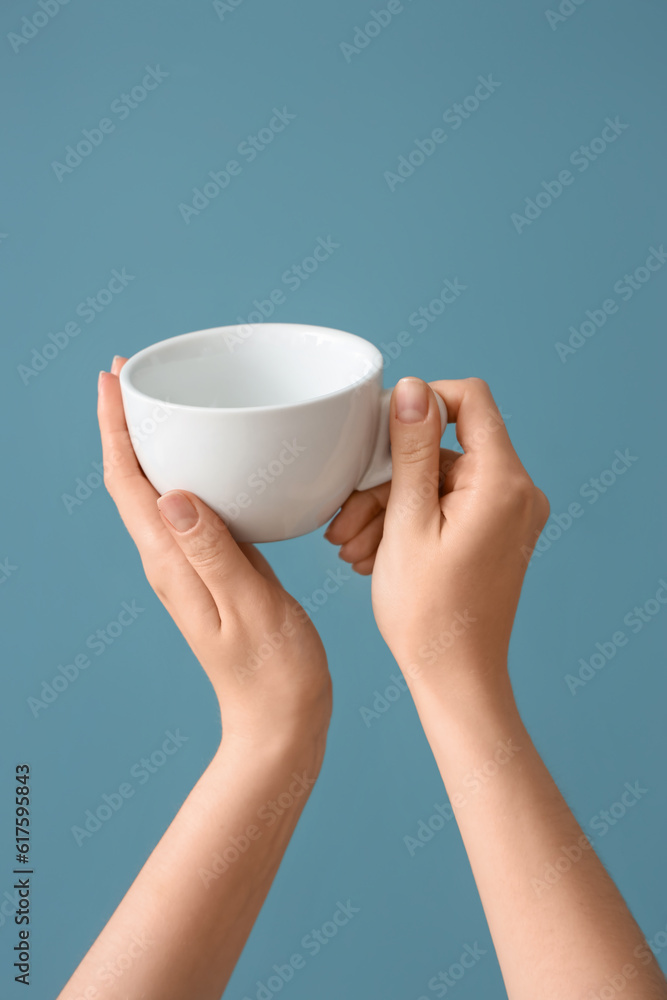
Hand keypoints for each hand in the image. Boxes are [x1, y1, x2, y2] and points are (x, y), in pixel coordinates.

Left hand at [98, 358, 331, 752]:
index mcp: (172, 564)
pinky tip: (209, 457)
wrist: (280, 720)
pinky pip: (188, 508)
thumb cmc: (273, 671)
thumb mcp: (248, 606)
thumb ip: (212, 550)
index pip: (128, 484)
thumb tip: (172, 492)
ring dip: (150, 443)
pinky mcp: (214, 567)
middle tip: (131, 374)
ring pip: (156, 491)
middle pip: (132, 481)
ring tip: (159, 402)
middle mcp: (170, 560)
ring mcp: (190, 565)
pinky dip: (187, 470)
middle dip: (125, 424)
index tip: (113, 380)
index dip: (115, 428)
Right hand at [325, 377, 548, 695]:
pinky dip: (409, 522)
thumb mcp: (407, 522)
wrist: (455, 678)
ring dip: (390, 507)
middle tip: (345, 519)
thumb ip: (412, 450)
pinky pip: (448, 506)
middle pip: (445, 449)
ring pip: (439, 481)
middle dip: (389, 479)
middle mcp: (517, 493)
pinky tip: (373, 553)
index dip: (422, 404)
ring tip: (354, 547)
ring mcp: (508, 515)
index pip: (470, 400)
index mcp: (503, 483)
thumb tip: (413, 388)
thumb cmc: (429, 613)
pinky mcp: (496, 533)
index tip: (380, 436)